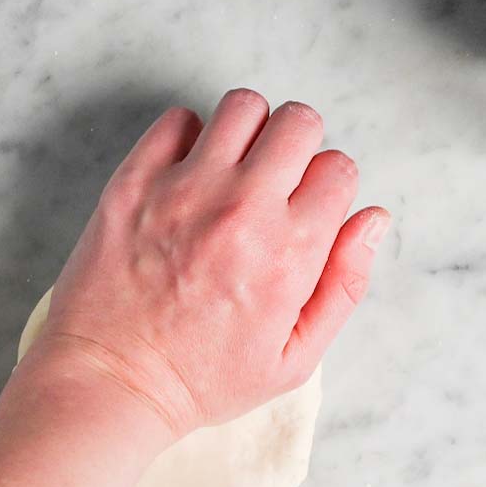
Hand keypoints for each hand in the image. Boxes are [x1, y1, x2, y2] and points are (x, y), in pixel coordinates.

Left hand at [20, 89, 389, 438]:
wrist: (111, 379)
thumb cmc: (204, 377)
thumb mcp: (295, 357)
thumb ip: (345, 284)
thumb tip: (374, 218)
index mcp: (289, 253)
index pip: (339, 169)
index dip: (328, 189)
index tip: (305, 211)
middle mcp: (241, 209)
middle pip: (299, 122)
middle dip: (299, 145)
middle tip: (276, 181)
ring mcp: (184, 189)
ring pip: (242, 106)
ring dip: (249, 131)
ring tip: (234, 169)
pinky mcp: (134, 181)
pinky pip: (177, 119)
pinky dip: (189, 138)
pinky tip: (187, 175)